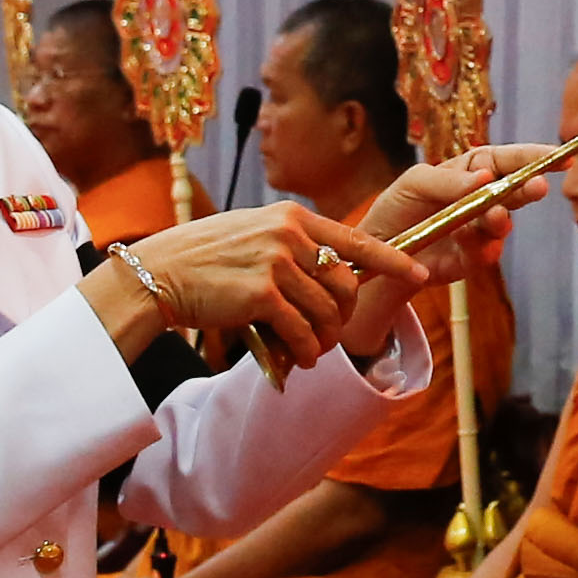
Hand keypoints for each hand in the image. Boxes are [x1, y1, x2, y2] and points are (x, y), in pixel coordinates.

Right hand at [82, 199, 428, 376]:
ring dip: (322, 341)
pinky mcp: (261, 294)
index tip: (419, 274)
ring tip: (308, 350)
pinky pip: (303, 331)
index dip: (392, 260)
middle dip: (343, 318)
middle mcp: (289, 235)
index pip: (356, 240)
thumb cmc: (204, 259)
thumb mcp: (253, 234)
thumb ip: (293, 246)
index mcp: (292, 217)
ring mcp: (276, 262)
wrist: (158, 273)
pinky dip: (305, 352)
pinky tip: (296, 359)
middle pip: (345, 286)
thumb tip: (333, 274)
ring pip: (327, 313)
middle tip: (327, 336)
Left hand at [361, 144, 551, 291]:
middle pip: (516, 190)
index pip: (509, 160)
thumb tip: (487, 177)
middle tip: (539, 187)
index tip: (561, 157)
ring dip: (499, 220)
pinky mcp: (473, 258)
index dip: (536, 157)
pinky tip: (466, 239)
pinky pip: (486, 251)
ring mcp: (480, 229)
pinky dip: (478, 244)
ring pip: (503, 223)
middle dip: (529, 187)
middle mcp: (483, 198)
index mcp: (472, 171)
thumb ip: (448, 181)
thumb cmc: (397, 207)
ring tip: (492, 217)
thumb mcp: (415, 183)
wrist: (378, 252)